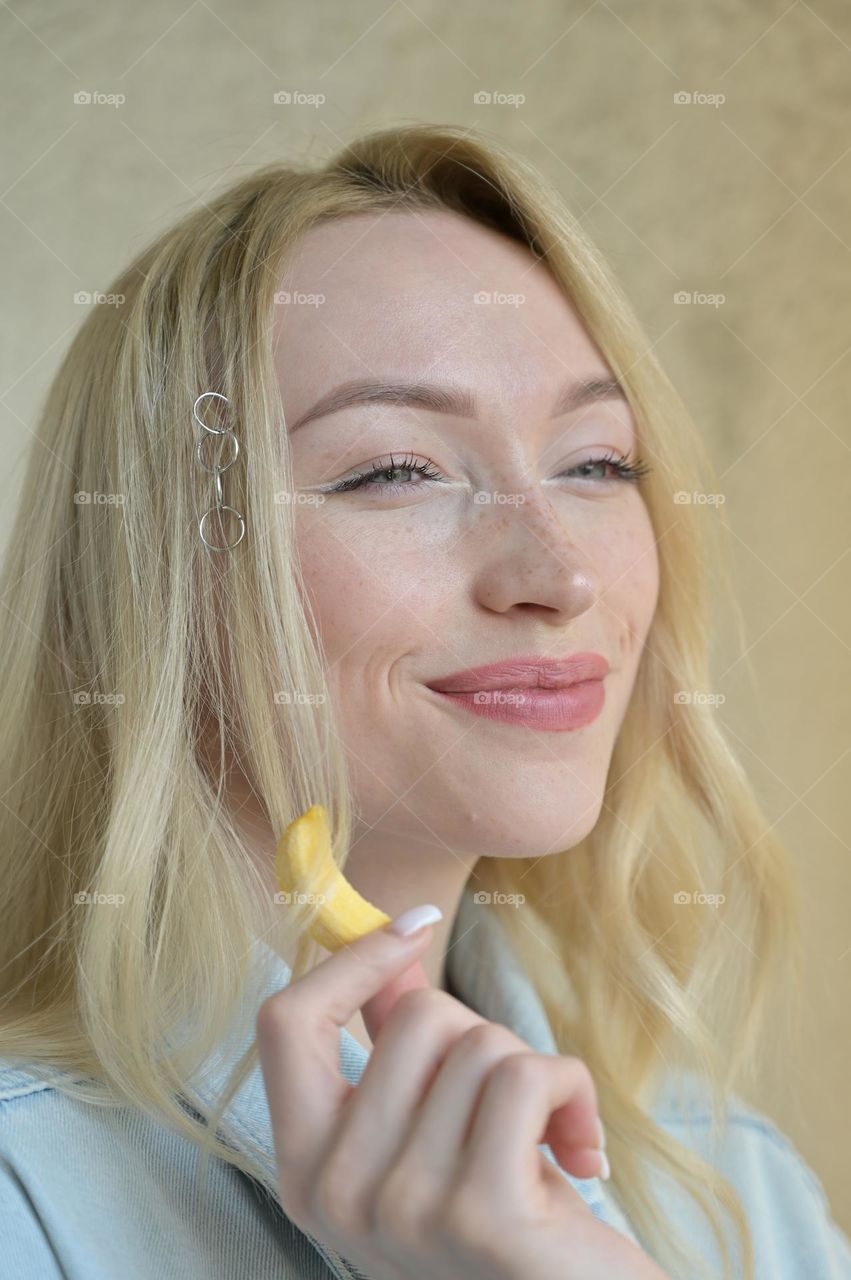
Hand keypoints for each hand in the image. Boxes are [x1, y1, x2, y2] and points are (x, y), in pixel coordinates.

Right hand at [257, 917, 671, 1279]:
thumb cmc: (508, 1221)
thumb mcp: (431, 1134)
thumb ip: (395, 1049)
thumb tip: (390, 947)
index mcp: (306, 1170)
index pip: (286, 1023)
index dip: (351, 959)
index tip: (415, 927)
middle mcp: (334, 1195)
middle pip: (415, 1017)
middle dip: (482, 1036)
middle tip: (509, 1110)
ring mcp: (401, 1210)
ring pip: (478, 1043)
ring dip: (534, 1074)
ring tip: (546, 1144)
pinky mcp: (478, 1215)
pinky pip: (526, 1076)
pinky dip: (572, 1092)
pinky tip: (583, 1155)